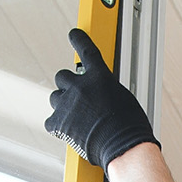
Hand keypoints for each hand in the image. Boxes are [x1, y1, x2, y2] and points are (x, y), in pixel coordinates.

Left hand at [47, 28, 158, 167]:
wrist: (123, 147)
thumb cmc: (130, 127)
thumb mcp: (123, 99)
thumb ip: (107, 91)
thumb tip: (101, 97)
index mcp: (100, 77)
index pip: (87, 51)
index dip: (79, 40)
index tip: (74, 34)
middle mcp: (80, 86)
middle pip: (62, 77)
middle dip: (67, 85)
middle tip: (75, 97)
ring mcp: (67, 104)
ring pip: (55, 98)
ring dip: (63, 105)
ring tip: (75, 118)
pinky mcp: (59, 122)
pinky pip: (51, 121)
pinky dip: (58, 126)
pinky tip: (69, 132)